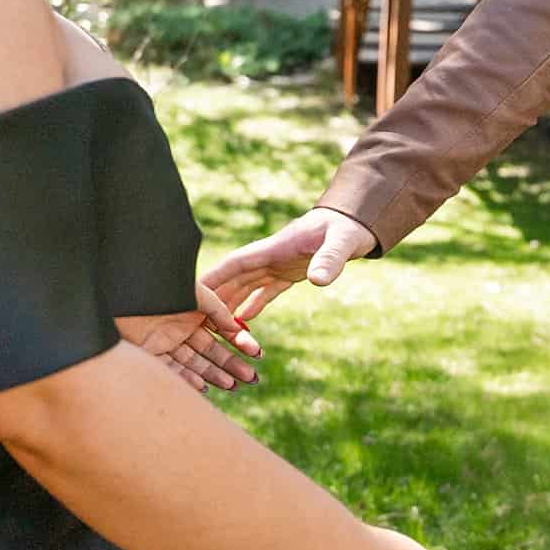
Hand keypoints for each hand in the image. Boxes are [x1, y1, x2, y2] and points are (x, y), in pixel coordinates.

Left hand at [114, 281, 262, 393]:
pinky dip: (189, 380)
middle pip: (209, 354)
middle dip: (231, 365)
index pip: (219, 335)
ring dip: (214, 376)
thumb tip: (238, 329)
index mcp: (191, 316)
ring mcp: (164, 345)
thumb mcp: (197, 295)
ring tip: (234, 385)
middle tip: (252, 378)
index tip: (257, 355)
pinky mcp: (149, 356)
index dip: (238, 345)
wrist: (124, 291)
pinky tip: (205, 387)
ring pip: (194, 365)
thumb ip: (218, 311)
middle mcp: (179, 331)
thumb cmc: (162, 287)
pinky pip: (172, 371)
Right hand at [204, 208, 377, 322]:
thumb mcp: (342, 242)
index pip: (235, 263)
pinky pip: (265, 292)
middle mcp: (270, 256)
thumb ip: (330, 259)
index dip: (213, 279)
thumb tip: (319, 281)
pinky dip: (253, 306)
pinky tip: (243, 323)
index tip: (192, 294)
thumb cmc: (348, 227)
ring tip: (213, 329)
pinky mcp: (289, 272)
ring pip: (246, 287)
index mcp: (275, 247)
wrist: (356, 221)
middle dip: (215, 299)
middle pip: (234, 279)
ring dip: (231, 306)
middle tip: (194, 322)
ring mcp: (278, 264)